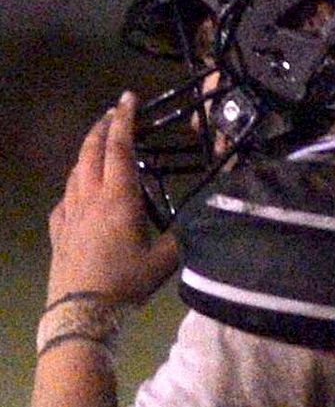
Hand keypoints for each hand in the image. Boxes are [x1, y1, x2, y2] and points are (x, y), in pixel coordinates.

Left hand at [47, 99, 179, 321]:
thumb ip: (183, 235)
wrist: (82, 308)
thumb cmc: (126, 281)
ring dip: (87, 152)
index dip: (124, 121)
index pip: (119, 149)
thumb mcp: (166, 260)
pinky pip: (65, 197)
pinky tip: (79, 191)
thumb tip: (204, 220)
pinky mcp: (58, 228)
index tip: (128, 98)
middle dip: (102, 128)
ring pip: (75, 170)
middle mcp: (89, 197)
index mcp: (118, 199)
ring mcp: (69, 211)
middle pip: (91, 151)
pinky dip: (74, 184)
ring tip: (99, 146)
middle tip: (113, 114)